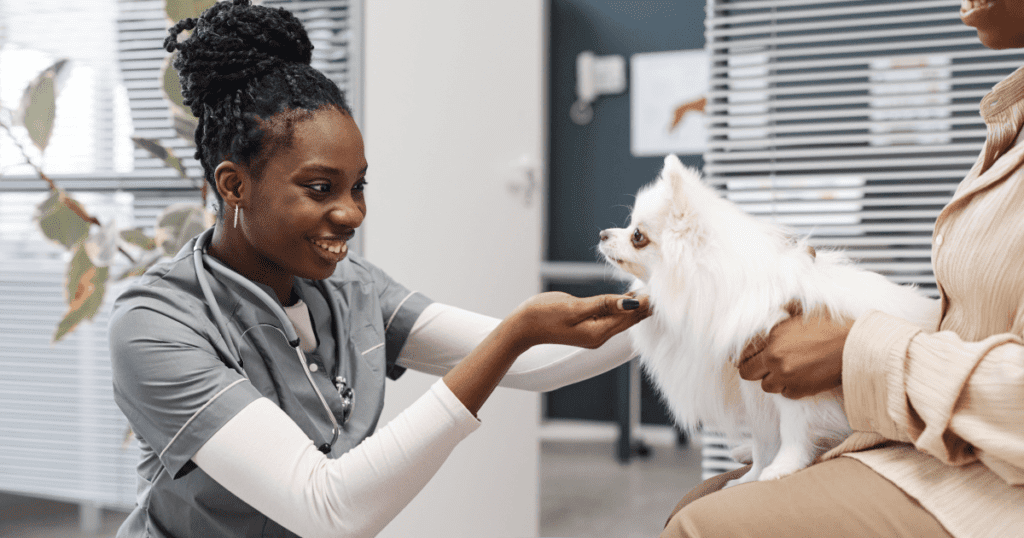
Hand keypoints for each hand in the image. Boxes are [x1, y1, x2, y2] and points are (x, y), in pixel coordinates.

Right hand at [508, 291, 650, 349]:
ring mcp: (593, 333)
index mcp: (598, 332)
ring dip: (634, 305)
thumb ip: (603, 304)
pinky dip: (620, 306)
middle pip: (629, 319)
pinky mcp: (587, 327)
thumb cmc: (542, 315)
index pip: (629, 316)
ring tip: (650, 290)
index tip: (660, 289)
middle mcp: (599, 336)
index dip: (645, 303)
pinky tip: (627, 297)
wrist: (521, 327)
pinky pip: (610, 316)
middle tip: (662, 287)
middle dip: (644, 305)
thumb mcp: (574, 307)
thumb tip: (630, 303)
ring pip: (621, 317)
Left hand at [737, 313, 852, 398]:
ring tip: (786, 370)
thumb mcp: (804, 309)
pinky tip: (800, 377)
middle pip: (747, 373)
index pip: (743, 353)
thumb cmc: (834, 325)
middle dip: (754, 369)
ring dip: (772, 379)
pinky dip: (789, 387)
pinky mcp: (801, 390)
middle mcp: (775, 358)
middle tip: (764, 366)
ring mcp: (787, 376)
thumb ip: (784, 310)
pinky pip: (785, 394)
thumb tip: (774, 309)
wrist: (857, 345)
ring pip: (766, 386)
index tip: (750, 357)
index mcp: (773, 336)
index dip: (746, 355)